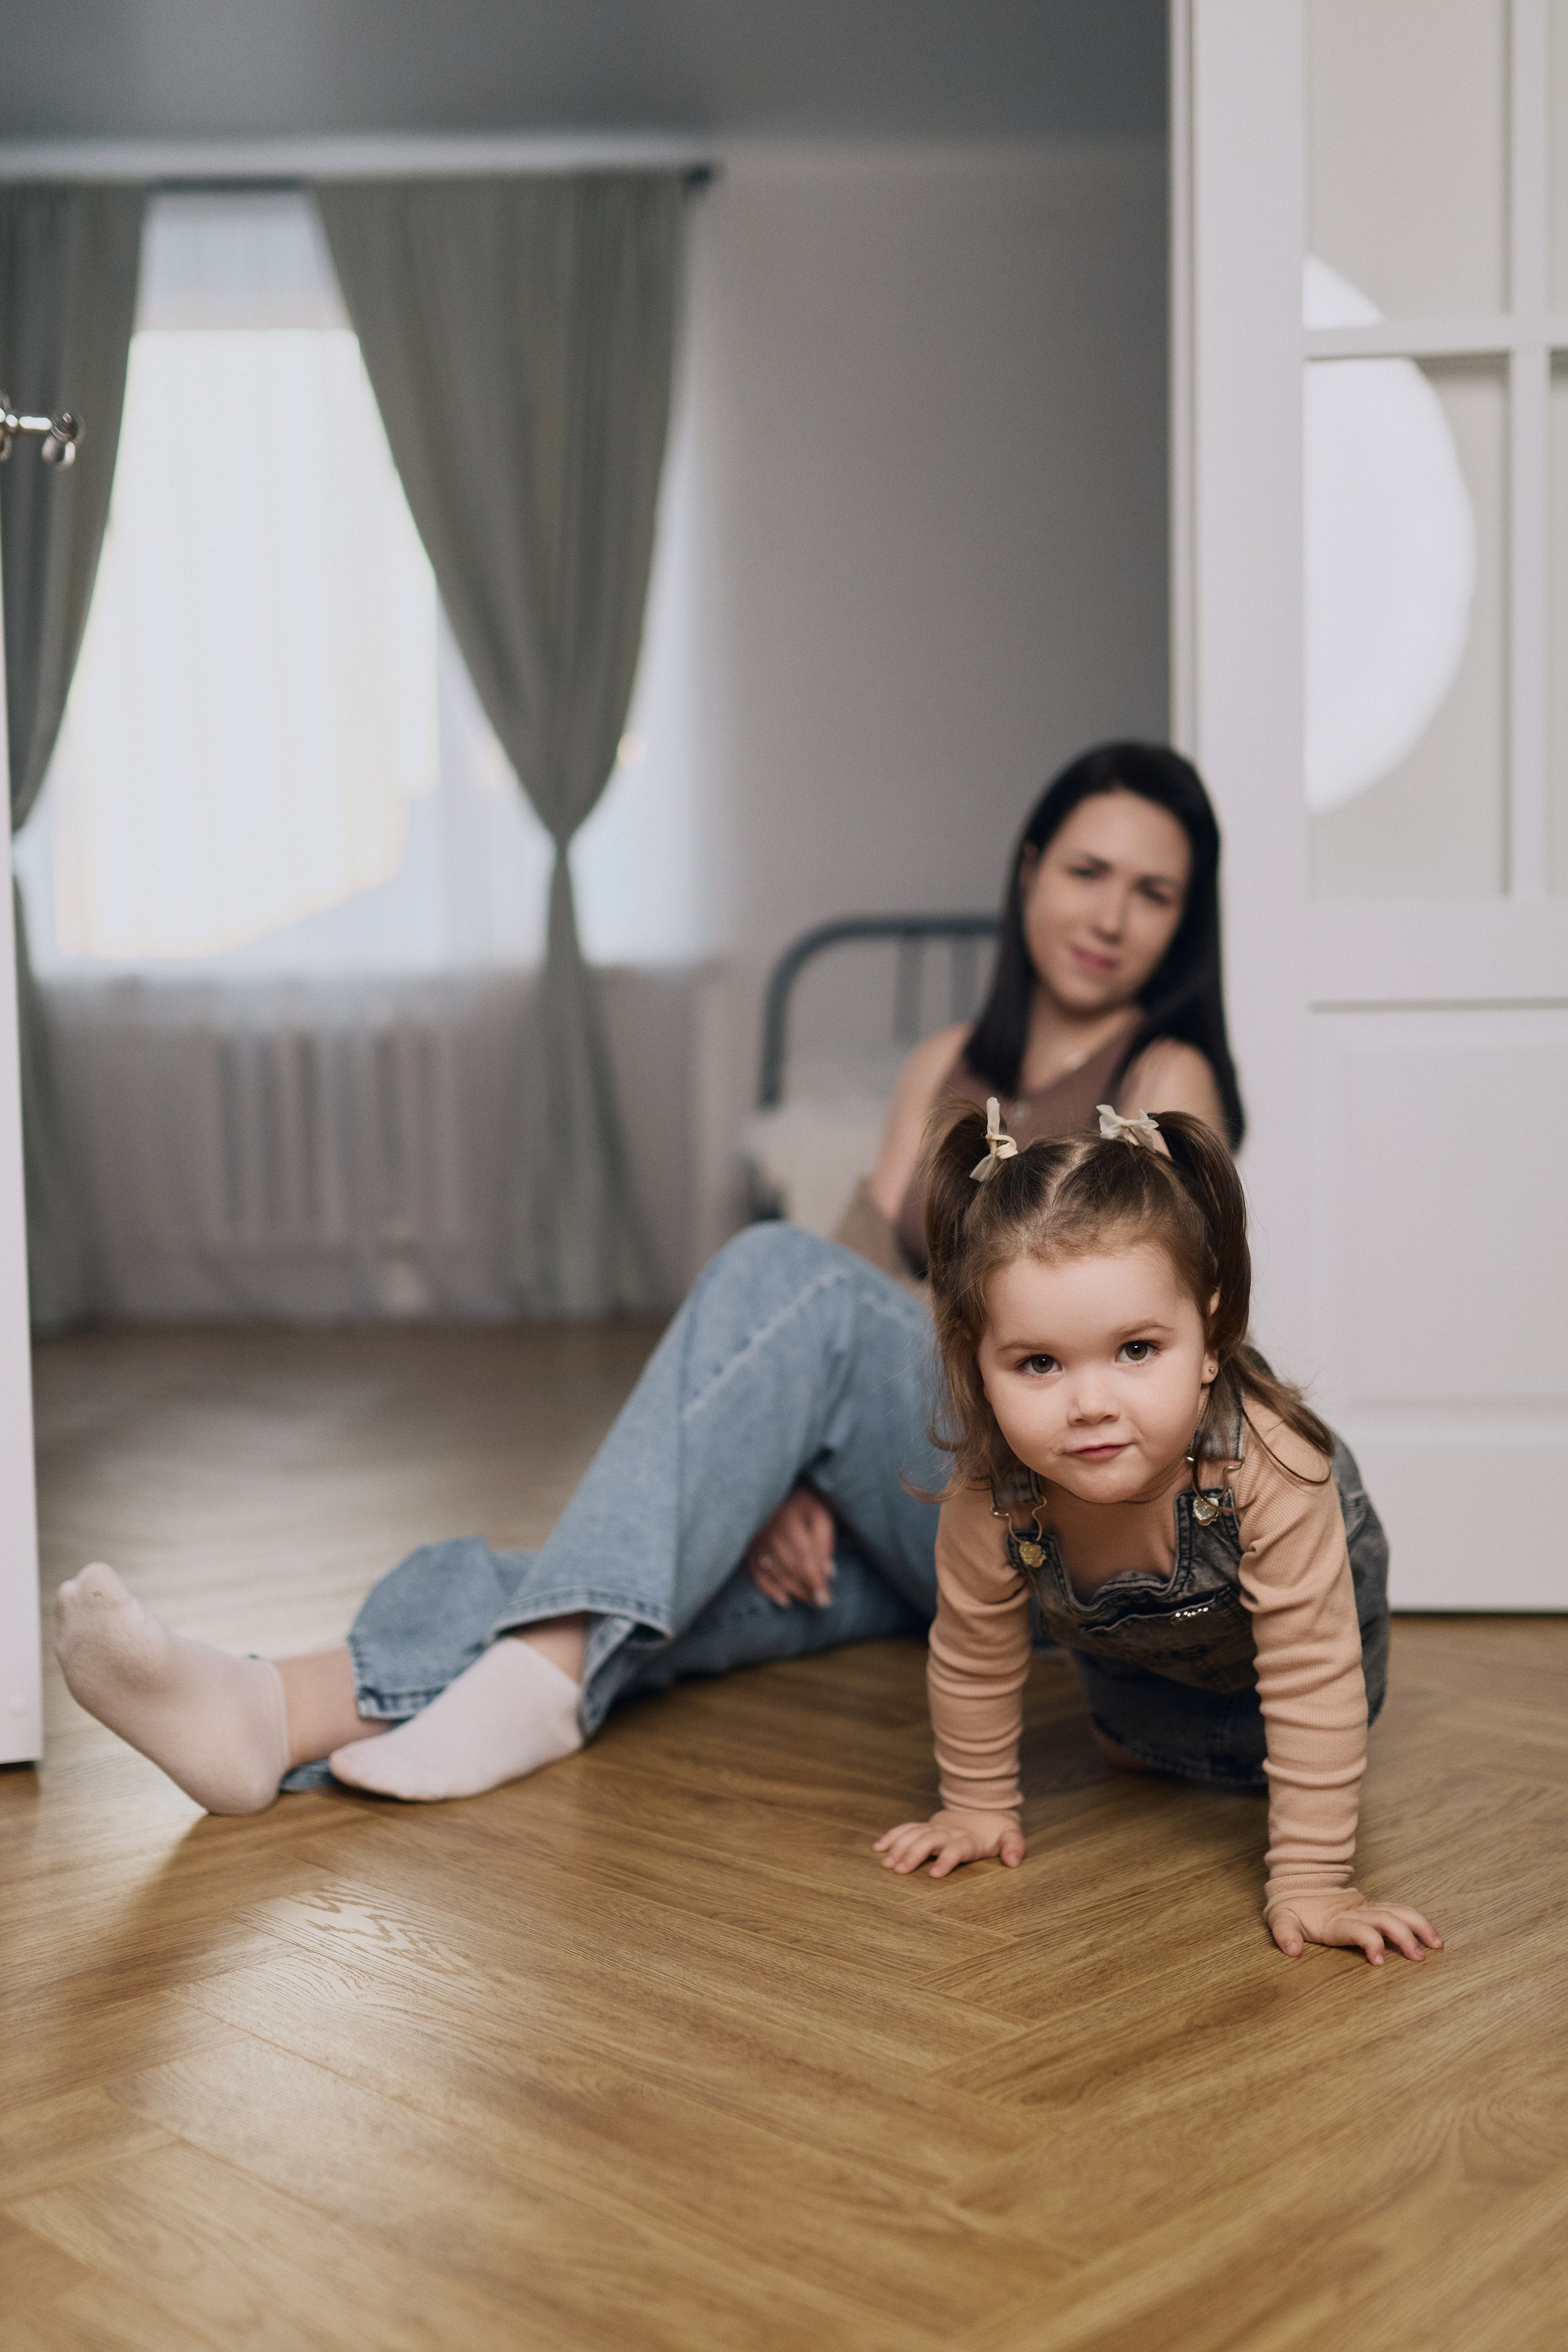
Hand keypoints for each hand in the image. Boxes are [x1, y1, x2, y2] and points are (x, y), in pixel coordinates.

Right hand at [746, 1485, 835, 1608]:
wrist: (773, 1491)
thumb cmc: (802, 1505)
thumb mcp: (819, 1516)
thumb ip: (824, 1543)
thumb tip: (828, 1573)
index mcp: (790, 1520)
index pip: (804, 1555)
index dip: (815, 1579)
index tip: (826, 1599)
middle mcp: (770, 1531)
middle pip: (790, 1567)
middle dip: (808, 1589)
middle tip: (823, 1603)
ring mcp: (756, 1541)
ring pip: (776, 1573)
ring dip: (794, 1591)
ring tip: (811, 1602)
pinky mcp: (748, 1548)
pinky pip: (756, 1573)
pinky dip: (769, 1589)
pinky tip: (785, 1600)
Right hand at [874, 1808, 1025, 1878]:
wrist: (984, 1808)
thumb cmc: (996, 1829)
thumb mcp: (1011, 1835)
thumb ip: (1014, 1846)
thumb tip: (1014, 1861)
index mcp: (969, 1839)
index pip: (956, 1848)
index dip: (946, 1859)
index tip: (935, 1874)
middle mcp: (949, 1832)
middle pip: (929, 1841)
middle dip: (914, 1854)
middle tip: (899, 1871)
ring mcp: (935, 1828)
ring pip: (914, 1834)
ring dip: (899, 1847)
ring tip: (886, 1863)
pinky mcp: (926, 1826)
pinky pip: (906, 1828)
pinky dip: (892, 1836)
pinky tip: (878, 1848)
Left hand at [1268, 1888, 1442, 1965]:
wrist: (1302, 1885)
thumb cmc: (1293, 1909)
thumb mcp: (1281, 1919)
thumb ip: (1285, 1934)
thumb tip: (1292, 1950)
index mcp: (1334, 1920)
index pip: (1356, 1928)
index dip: (1369, 1941)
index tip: (1379, 1961)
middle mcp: (1355, 1912)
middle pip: (1384, 1919)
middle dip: (1402, 1936)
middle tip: (1418, 1957)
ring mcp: (1367, 1908)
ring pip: (1397, 1911)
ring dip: (1418, 1926)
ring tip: (1436, 1945)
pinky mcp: (1374, 1908)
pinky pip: (1400, 1911)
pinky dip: (1418, 1921)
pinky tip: (1432, 1937)